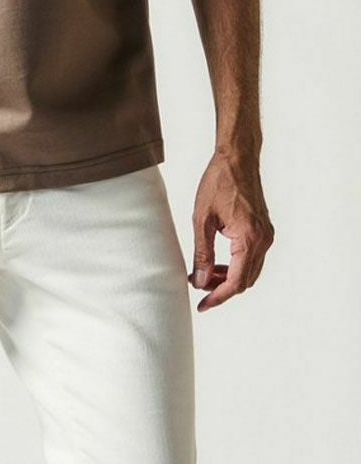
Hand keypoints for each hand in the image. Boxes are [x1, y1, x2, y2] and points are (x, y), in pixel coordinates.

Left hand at [190, 151, 273, 311]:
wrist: (238, 157)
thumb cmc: (219, 182)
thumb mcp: (202, 220)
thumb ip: (202, 255)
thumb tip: (201, 282)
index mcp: (249, 238)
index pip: (235, 282)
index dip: (218, 298)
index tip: (202, 306)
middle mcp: (263, 239)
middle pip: (244, 282)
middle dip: (221, 289)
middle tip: (197, 285)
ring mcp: (266, 235)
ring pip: (249, 273)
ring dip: (228, 279)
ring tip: (204, 274)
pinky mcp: (264, 231)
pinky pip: (251, 259)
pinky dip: (235, 267)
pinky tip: (217, 264)